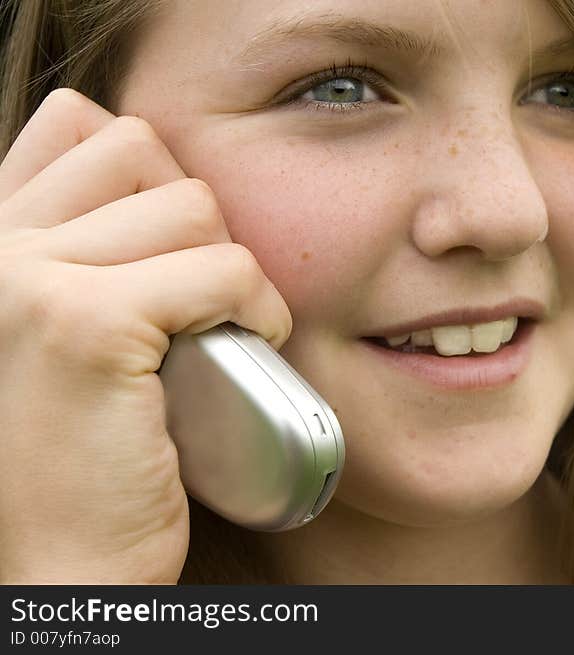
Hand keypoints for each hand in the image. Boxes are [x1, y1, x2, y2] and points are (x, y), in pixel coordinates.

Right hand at [0, 89, 291, 582]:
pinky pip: (223, 270)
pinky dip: (256, 308)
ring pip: (192, 206)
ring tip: (218, 330)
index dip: (150, 178)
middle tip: (198, 298)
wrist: (61, 565)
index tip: (172, 254)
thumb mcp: (72, 333)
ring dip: (230, 268)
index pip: (79, 126)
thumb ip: (91, 250)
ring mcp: (28, 278)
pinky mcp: (87, 324)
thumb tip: (164, 179)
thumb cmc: (87, 453)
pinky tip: (245, 349)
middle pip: (141, 149)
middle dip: (194, 219)